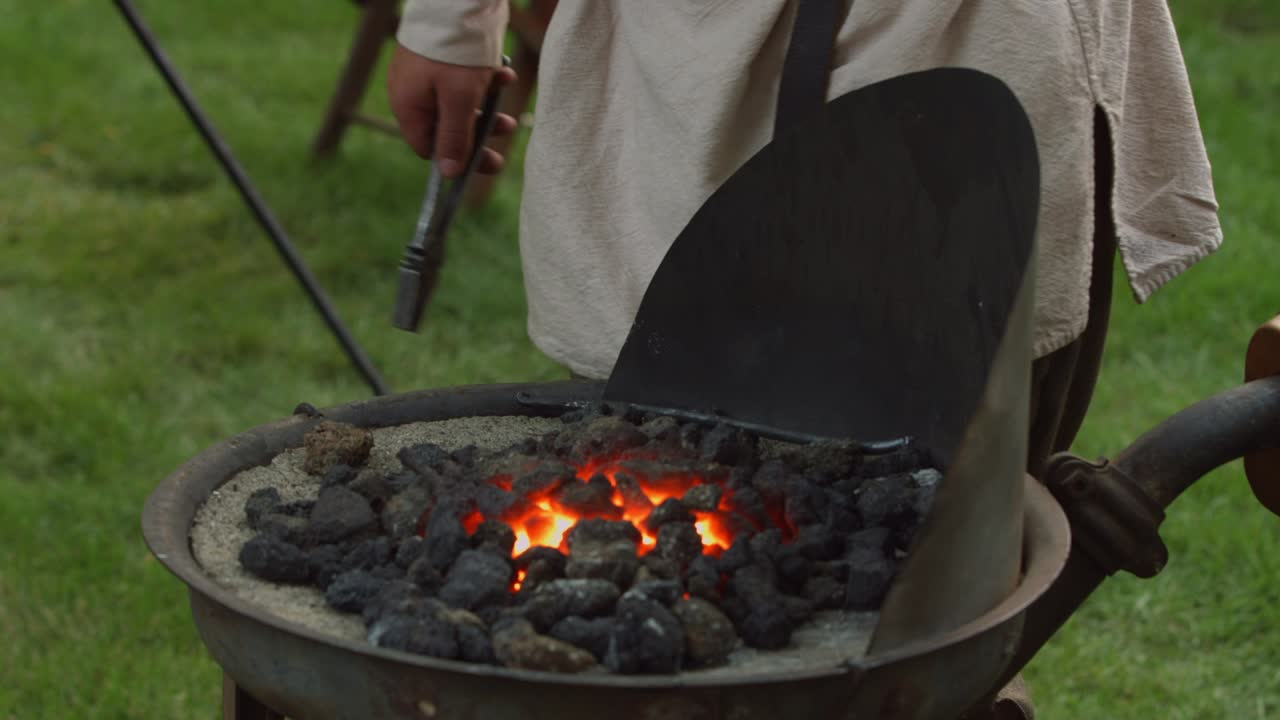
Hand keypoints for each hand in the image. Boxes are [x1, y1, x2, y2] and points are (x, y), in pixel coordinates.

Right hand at [387, 44, 518, 176]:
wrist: (458, 0)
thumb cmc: (455, 53)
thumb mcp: (459, 101)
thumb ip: (454, 138)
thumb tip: (448, 174)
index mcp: (409, 107)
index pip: (429, 147)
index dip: (456, 159)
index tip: (485, 163)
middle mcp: (415, 93)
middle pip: (448, 128)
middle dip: (480, 137)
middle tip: (504, 146)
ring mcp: (429, 75)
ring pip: (462, 105)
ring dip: (489, 111)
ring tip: (512, 117)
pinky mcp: (446, 59)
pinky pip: (467, 81)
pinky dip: (488, 83)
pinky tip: (505, 75)